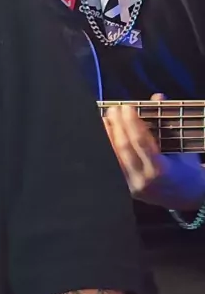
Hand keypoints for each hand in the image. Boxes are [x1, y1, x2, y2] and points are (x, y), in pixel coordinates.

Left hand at [104, 94, 204, 209]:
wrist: (187, 196)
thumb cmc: (186, 168)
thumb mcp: (181, 146)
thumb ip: (168, 122)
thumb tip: (157, 97)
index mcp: (160, 169)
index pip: (141, 141)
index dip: (131, 122)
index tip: (126, 107)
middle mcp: (144, 179)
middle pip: (124, 148)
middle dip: (117, 126)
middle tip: (113, 109)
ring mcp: (133, 186)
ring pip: (115, 158)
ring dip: (108, 136)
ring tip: (105, 119)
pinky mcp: (127, 189)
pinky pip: (116, 166)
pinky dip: (111, 149)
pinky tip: (107, 136)